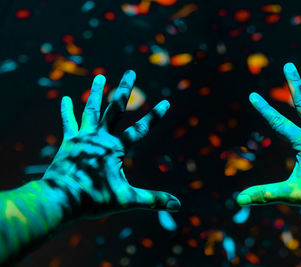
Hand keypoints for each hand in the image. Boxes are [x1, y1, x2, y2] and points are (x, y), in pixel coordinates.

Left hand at [43, 70, 180, 217]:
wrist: (60, 200)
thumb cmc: (93, 199)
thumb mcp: (127, 200)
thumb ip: (153, 200)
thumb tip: (178, 206)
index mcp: (115, 148)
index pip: (141, 129)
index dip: (155, 116)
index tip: (166, 102)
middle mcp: (100, 137)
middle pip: (115, 108)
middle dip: (125, 89)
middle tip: (130, 72)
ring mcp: (83, 138)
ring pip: (92, 109)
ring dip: (97, 92)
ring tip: (100, 76)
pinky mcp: (68, 143)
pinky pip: (69, 122)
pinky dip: (68, 110)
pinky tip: (66, 98)